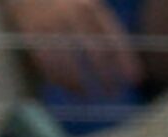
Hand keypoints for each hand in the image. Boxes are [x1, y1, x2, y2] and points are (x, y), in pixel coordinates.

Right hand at [1, 0, 140, 94]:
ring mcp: (52, 25)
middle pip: (95, 52)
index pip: (113, 36)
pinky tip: (69, 88)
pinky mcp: (33, 36)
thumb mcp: (85, 1)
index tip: (134, 79)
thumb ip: (99, 23)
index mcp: (91, 5)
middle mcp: (73, 14)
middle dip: (106, 76)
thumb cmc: (62, 0)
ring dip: (80, 83)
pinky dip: (60, 79)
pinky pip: (49, 64)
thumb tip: (118, 57)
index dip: (125, 59)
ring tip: (88, 96)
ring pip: (70, 62)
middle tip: (113, 94)